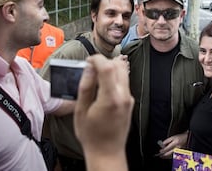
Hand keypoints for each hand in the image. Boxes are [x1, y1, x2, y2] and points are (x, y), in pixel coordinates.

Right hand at [74, 54, 133, 169]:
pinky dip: (114, 77)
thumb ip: (85, 87)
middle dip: (104, 61)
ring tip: (95, 76)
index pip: (107, 67)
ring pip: (123, 72)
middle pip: (118, 65)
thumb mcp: (81, 110)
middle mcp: (123, 96)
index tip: (88, 60)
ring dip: (110, 68)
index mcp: (110, 98)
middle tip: (90, 67)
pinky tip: (102, 86)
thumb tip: (88, 68)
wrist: (107, 152)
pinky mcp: (130, 101)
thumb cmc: (92, 136)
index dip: (97, 59)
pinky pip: (124, 82)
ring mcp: (129, 99)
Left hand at [156, 131, 187, 158]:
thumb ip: (167, 141)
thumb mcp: (172, 137)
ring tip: (162, 156)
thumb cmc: (179, 137)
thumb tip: (162, 145)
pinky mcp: (180, 153)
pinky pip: (174, 156)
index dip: (164, 150)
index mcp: (176, 142)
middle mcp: (178, 147)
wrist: (186, 139)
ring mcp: (179, 151)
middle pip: (170, 152)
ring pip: (172, 155)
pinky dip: (170, 157)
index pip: (168, 147)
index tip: (160, 151)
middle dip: (164, 154)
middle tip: (160, 155)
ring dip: (166, 156)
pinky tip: (166, 157)